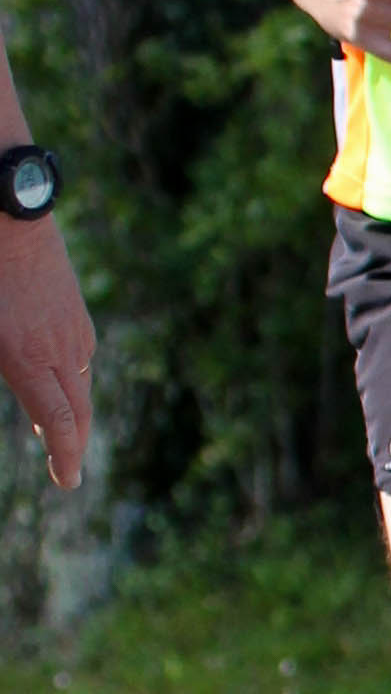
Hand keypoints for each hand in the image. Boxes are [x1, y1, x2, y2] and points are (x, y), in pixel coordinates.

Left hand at [0, 207, 93, 490]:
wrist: (10, 211)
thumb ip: (4, 361)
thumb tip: (25, 390)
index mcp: (27, 357)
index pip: (59, 422)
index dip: (66, 457)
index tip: (68, 482)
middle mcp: (59, 349)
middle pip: (78, 411)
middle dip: (72, 445)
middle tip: (67, 469)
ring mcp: (73, 329)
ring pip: (79, 384)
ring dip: (71, 411)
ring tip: (58, 430)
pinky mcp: (76, 311)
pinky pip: (80, 356)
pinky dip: (71, 378)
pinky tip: (61, 377)